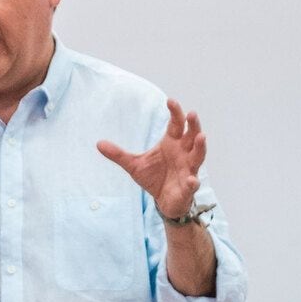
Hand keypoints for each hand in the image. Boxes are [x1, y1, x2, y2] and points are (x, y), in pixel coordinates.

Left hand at [97, 99, 206, 221]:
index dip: (175, 112)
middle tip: (192, 113)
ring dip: (200, 146)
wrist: (163, 200)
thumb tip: (98, 143)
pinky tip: (192, 180)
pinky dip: (193, 182)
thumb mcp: (133, 165)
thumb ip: (118, 154)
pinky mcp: (189, 186)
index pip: (176, 124)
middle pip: (192, 135)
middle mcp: (184, 152)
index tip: (170, 101)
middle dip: (193, 125)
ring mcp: (189, 168)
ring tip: (201, 136)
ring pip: (199, 154)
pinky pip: (193, 183)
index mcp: (172, 143)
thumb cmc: (153, 177)